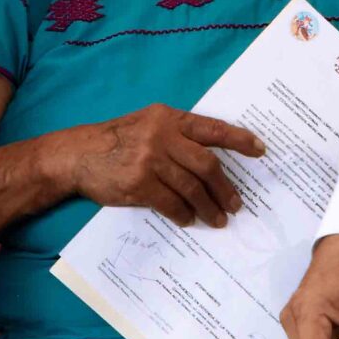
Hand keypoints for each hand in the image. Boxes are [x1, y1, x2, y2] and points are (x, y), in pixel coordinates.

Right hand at [66, 105, 263, 227]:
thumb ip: (178, 134)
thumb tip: (212, 161)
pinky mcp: (138, 185)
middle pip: (206, 164)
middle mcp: (161, 136)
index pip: (212, 128)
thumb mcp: (149, 124)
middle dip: (225, 187)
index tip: (260, 150)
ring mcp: (149, 161)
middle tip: (236, 204)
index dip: (239, 139)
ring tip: (218, 219)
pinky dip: (183, 214)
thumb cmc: (118, 140)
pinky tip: (189, 220)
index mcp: (169, 118)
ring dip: (208, 207)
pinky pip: (171, 204)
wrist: (78, 155)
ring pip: (191, 187)